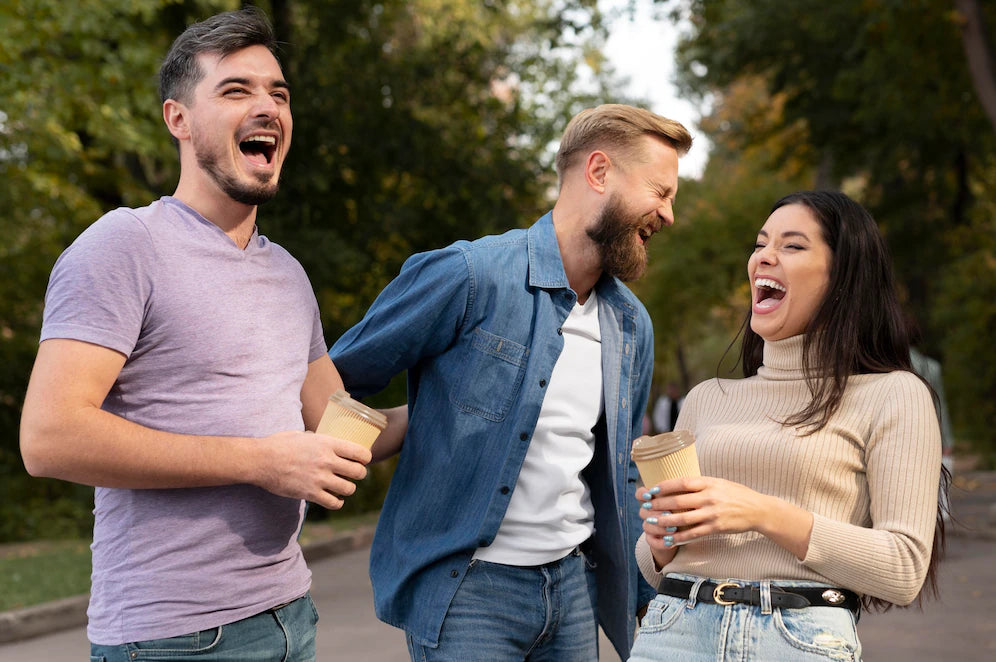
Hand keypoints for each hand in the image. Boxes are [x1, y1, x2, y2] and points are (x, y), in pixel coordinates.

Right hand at [253, 431, 371, 509]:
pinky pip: (334, 503)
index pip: (360, 452)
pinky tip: (334, 499)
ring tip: (343, 487)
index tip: (363, 460)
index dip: (365, 458)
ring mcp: (319, 478)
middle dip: (359, 474)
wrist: (260, 460)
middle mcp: (327, 461)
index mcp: (327, 444)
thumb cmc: (279, 444)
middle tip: (353, 474)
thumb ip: (319, 441)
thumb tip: (328, 443)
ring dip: (348, 489)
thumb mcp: (303, 436)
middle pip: (359, 472)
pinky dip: (337, 502)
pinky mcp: (310, 494)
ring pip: (349, 489)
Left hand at [635, 476, 812, 559]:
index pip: (682, 482)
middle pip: (678, 501)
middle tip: (645, 507)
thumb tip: (677, 483)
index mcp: (708, 483)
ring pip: (683, 519)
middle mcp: (709, 497)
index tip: (651, 489)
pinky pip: (694, 533)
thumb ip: (700, 483)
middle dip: (659, 504)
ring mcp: (713, 513)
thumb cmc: (735, 494)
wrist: (758, 509)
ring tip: (651, 522)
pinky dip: (679, 536)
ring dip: (664, 521)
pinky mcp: (716, 527)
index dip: (664, 486)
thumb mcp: (718, 482)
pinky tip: (668, 537)